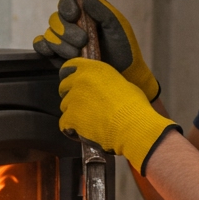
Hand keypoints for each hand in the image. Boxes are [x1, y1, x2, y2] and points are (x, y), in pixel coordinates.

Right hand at [34, 0, 160, 101]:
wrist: (123, 75)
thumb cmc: (124, 49)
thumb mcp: (118, 27)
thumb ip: (102, 11)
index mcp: (86, 13)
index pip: (67, 2)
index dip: (67, 7)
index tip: (75, 15)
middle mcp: (72, 25)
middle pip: (55, 19)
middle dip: (67, 31)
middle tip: (83, 41)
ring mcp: (64, 41)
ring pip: (49, 34)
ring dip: (61, 44)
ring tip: (77, 55)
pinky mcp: (57, 56)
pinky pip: (41, 46)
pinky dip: (45, 48)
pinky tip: (57, 55)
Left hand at [58, 58, 178, 173]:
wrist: (132, 125)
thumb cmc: (134, 106)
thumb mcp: (122, 84)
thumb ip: (106, 83)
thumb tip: (104, 90)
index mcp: (94, 69)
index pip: (69, 66)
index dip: (71, 77)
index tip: (75, 85)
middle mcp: (80, 80)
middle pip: (64, 87)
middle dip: (71, 96)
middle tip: (84, 106)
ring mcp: (73, 98)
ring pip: (65, 107)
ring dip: (74, 114)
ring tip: (89, 122)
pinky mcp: (70, 117)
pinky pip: (64, 124)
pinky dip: (72, 129)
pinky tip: (84, 132)